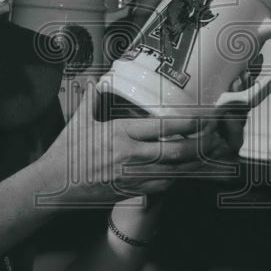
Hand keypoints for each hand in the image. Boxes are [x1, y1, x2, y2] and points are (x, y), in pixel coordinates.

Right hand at [38, 83, 216, 206]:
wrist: (55, 185)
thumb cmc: (68, 152)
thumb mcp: (80, 121)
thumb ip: (94, 98)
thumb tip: (100, 79)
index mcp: (120, 134)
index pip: (162, 127)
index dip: (188, 123)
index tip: (204, 117)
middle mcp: (130, 156)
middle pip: (176, 152)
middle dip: (201, 145)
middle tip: (216, 136)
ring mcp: (133, 176)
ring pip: (175, 172)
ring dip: (198, 164)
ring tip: (216, 156)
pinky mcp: (132, 191)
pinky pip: (164, 186)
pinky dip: (181, 179)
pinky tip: (193, 172)